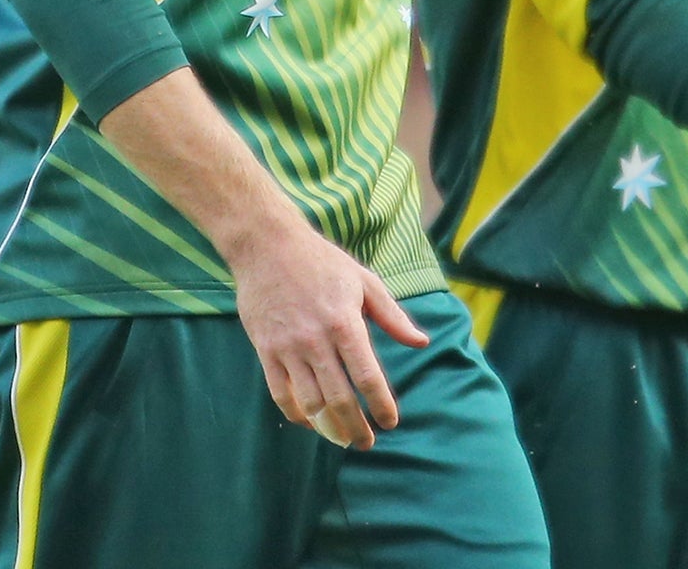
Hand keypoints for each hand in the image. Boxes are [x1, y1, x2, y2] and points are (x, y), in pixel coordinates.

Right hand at [228, 217, 429, 450]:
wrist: (267, 245)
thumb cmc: (321, 261)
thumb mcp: (364, 281)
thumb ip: (393, 316)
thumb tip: (421, 342)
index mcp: (345, 322)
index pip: (368, 376)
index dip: (381, 404)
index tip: (390, 422)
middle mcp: (316, 340)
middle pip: (339, 398)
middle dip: (356, 428)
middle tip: (366, 443)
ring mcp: (288, 347)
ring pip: (310, 402)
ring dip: (328, 428)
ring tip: (341, 439)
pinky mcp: (265, 349)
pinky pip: (280, 394)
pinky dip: (297, 414)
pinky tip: (310, 421)